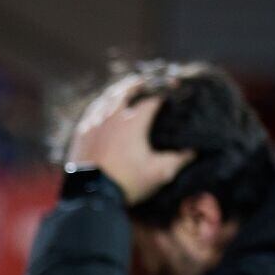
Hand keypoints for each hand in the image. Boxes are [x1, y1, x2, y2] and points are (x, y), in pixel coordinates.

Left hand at [65, 77, 194, 205]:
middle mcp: (113, 116)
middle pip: (127, 89)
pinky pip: (92, 111)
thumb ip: (178, 159)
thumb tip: (194, 151)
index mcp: (134, 121)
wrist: (90, 195)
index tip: (175, 88)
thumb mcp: (159, 173)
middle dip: (139, 83)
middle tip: (148, 79)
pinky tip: (103, 107)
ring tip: (126, 88)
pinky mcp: (81, 133)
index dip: (165, 91)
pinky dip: (102, 104)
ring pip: (107, 98)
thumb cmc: (127, 182)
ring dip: (119, 90)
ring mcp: (94, 123)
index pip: (153, 98)